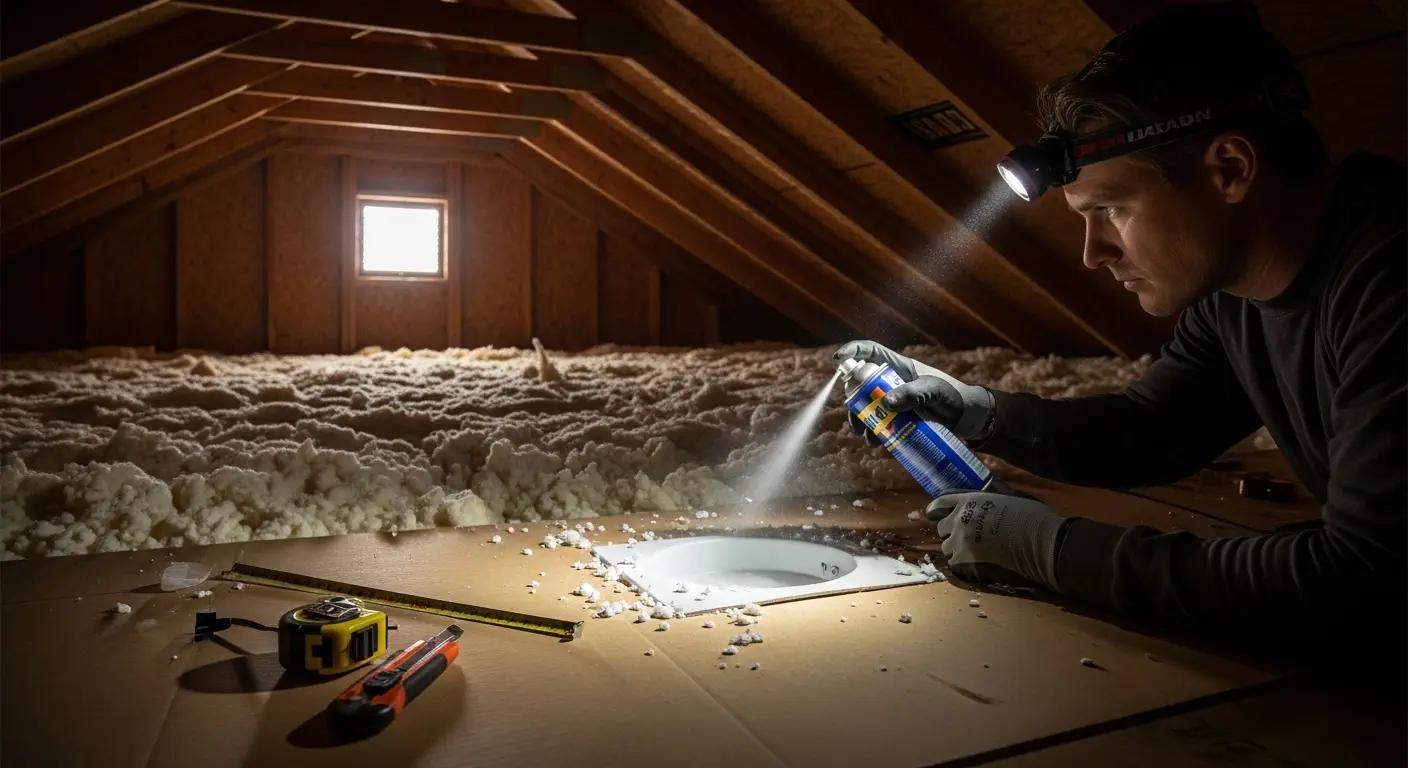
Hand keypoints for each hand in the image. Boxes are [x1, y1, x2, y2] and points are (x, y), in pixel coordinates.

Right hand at [832, 340, 993, 441]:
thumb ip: (912, 394)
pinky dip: (874, 433)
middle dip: (853, 401)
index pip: (870, 352)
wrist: (966, 419)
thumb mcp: (933, 392)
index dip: (852, 351)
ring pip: (867, 408)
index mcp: (898, 367)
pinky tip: (879, 443)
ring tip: (869, 438)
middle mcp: (891, 382)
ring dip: (862, 422)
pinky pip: (878, 424)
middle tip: (855, 418)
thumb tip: (885, 403)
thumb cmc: (952, 396)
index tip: (837, 359)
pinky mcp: (897, 419)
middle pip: (861, 385)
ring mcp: (893, 402)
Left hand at [926, 490, 1065, 590]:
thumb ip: (984, 502)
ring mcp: (960, 541)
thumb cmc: (1031, 517)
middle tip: (969, 539)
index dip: (936, 510)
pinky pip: (955, 565)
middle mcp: (959, 519)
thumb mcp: (1005, 498)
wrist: (1041, 541)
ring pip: (947, 548)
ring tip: (976, 554)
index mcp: (968, 500)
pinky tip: (978, 566)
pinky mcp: (964, 562)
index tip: (934, 515)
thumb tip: (980, 506)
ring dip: (957, 550)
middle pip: (941, 529)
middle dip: (952, 533)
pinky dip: (963, 566)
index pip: (940, 504)